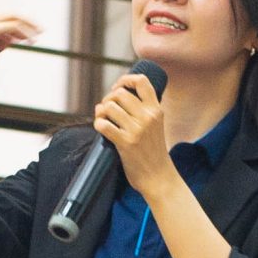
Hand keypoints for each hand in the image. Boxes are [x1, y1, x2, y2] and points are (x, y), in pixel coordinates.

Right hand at [0, 9, 39, 80]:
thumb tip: (11, 39)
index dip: (13, 25)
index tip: (22, 36)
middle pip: (9, 13)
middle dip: (26, 21)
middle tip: (39, 29)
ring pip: (14, 17)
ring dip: (28, 26)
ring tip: (39, 35)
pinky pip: (13, 26)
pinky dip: (25, 32)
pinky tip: (32, 40)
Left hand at [94, 71, 172, 198]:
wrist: (159, 178)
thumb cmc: (153, 152)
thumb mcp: (156, 126)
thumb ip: (144, 111)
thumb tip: (118, 94)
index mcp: (156, 110)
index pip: (141, 81)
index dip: (125, 80)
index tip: (118, 88)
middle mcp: (148, 117)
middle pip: (120, 93)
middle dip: (108, 98)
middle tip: (106, 108)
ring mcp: (137, 130)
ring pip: (109, 107)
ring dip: (100, 111)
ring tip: (102, 118)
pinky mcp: (126, 143)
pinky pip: (103, 124)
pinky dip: (98, 124)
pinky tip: (100, 128)